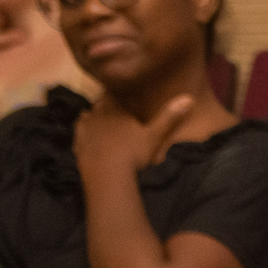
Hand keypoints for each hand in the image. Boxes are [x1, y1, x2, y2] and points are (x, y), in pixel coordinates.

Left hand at [73, 93, 193, 173]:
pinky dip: (84, 134)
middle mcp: (98, 113)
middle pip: (100, 105)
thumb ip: (170, 117)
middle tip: (117, 114)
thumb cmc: (133, 152)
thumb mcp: (155, 135)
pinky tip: (90, 139)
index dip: (117, 95)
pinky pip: (80, 134)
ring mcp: (85, 128)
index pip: (113, 94)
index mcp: (115, 108)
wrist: (107, 173)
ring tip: (103, 125)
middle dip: (107, 107)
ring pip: (88, 117)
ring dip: (94, 119)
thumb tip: (189, 98)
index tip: (123, 97)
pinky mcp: (78, 143)